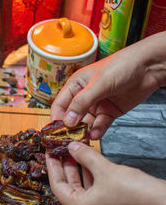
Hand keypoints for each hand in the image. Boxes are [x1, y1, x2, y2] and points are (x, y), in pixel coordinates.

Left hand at [46, 142, 165, 204]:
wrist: (162, 202)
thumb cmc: (134, 191)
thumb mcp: (103, 168)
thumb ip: (84, 156)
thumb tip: (72, 147)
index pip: (58, 187)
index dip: (53, 168)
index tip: (49, 154)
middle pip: (70, 188)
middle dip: (66, 168)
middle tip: (61, 152)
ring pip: (83, 190)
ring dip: (79, 172)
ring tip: (75, 153)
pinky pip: (94, 193)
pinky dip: (91, 179)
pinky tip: (90, 163)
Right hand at [51, 32, 165, 139]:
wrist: (149, 67)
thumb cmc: (122, 65)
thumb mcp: (98, 84)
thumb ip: (81, 102)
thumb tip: (67, 120)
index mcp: (76, 85)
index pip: (60, 105)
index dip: (57, 118)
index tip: (56, 131)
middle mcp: (84, 96)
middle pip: (71, 116)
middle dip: (70, 128)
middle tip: (69, 139)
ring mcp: (97, 105)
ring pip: (85, 123)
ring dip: (84, 131)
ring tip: (83, 138)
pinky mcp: (109, 112)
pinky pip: (100, 125)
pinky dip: (97, 131)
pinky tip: (95, 134)